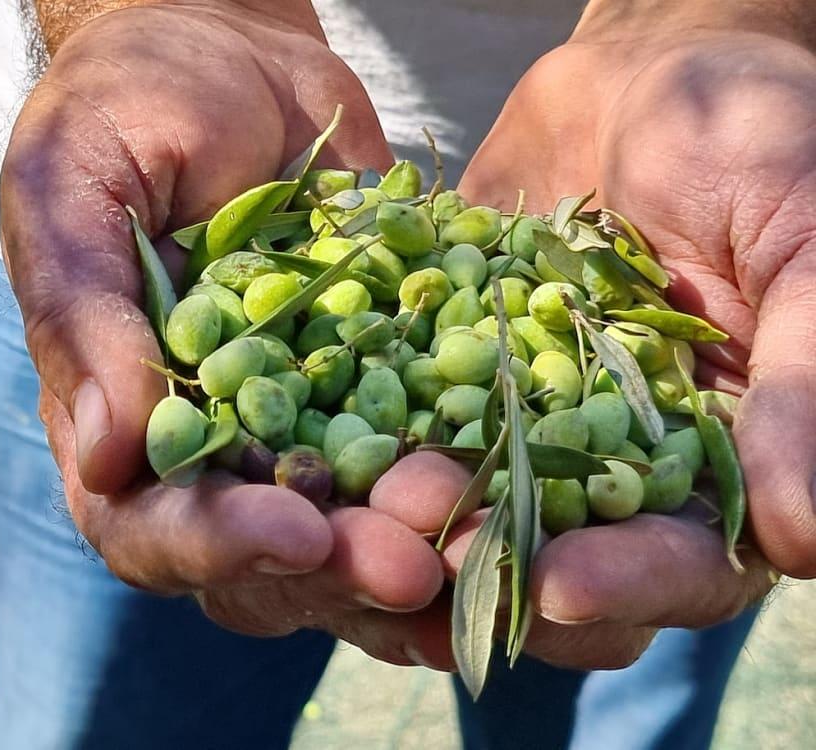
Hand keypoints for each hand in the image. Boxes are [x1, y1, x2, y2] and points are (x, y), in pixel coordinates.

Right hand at [0, 3, 450, 664]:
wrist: (226, 50)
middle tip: (415, 561)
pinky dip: (471, 472)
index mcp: (125, 420)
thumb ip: (83, 317)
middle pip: (267, 556)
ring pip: (356, 523)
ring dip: (417, 541)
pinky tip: (525, 490)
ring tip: (482, 538)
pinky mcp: (378, 378)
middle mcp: (215, 444)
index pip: (150, 527)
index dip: (216, 547)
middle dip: (340, 567)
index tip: (294, 532)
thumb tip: (106, 457)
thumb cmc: (126, 110)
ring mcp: (301, 419)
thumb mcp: (78, 192)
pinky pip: (422, 440)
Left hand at [385, 2, 815, 668]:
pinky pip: (402, 409)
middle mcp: (610, 456)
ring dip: (412, 523)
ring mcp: (519, 414)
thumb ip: (802, 382)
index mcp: (712, 456)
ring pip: (464, 498)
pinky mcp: (447, 364)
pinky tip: (311, 452)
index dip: (626, 584)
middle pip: (558, 554)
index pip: (681, 559)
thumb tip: (804, 541)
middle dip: (495, 568)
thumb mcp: (802, 247)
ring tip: (360, 526)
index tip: (557, 585)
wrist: (648, 67)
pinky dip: (361, 433)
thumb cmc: (758, 139)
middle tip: (427, 567)